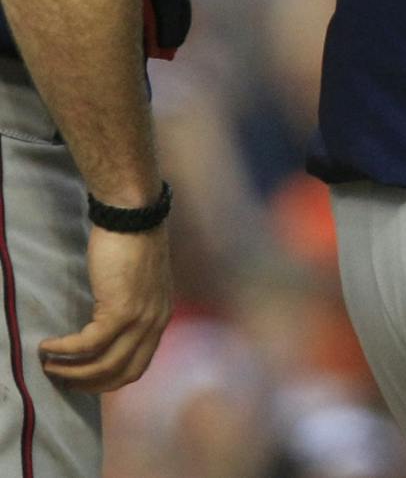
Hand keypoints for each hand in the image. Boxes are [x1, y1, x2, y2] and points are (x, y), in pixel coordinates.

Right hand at [39, 224, 172, 392]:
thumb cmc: (132, 244)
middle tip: (61, 381)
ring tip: (48, 365)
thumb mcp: (140, 285)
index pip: (137, 366)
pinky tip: (47, 346)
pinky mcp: (120, 310)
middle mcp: (155, 323)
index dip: (108, 382)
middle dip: (88, 384)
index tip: (83, 382)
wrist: (134, 217)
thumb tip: (107, 332)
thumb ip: (132, 310)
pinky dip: (64, 349)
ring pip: (103, 364)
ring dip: (71, 371)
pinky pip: (87, 344)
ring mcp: (140, 319)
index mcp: (161, 318)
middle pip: (121, 373)